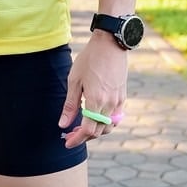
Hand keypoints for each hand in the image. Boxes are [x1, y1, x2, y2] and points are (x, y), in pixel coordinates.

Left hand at [58, 31, 129, 148]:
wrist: (110, 44)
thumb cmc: (89, 60)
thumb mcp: (74, 81)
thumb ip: (70, 105)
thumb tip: (63, 125)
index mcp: (96, 101)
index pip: (87, 130)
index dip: (77, 139)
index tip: (67, 142)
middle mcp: (110, 104)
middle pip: (98, 131)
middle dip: (84, 136)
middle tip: (70, 135)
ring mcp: (118, 101)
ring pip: (108, 126)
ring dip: (96, 131)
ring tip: (82, 127)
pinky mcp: (123, 96)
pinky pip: (115, 117)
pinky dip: (105, 123)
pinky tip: (95, 118)